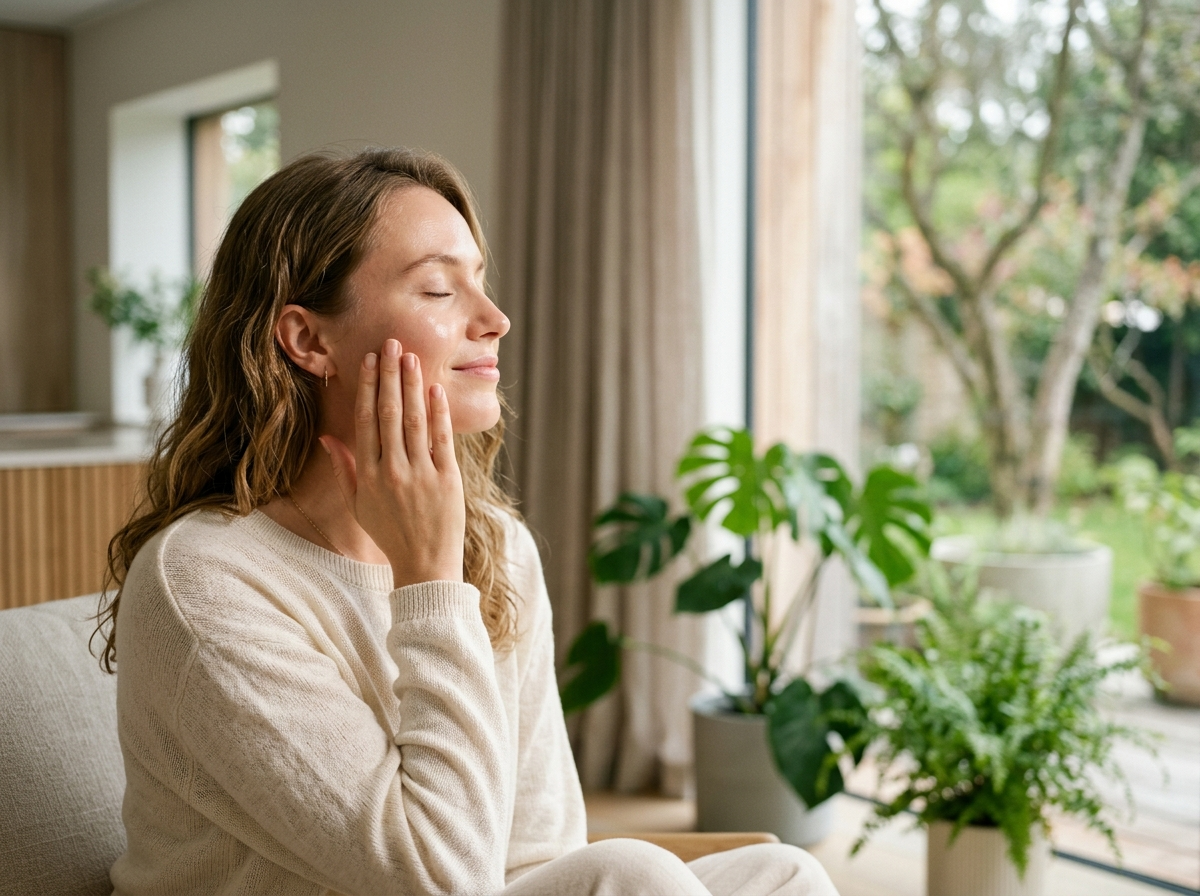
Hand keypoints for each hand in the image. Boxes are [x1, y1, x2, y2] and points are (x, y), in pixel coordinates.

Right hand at [322, 338, 464, 587]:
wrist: (425, 564)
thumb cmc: (390, 533)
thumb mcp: (359, 504)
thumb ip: (344, 468)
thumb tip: (326, 437)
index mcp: (369, 475)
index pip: (365, 421)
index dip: (367, 388)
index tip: (369, 361)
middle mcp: (393, 471)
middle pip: (390, 414)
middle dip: (390, 376)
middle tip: (390, 344)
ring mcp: (422, 475)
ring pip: (415, 421)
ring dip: (413, 386)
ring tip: (411, 357)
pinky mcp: (448, 480)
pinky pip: (442, 440)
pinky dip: (439, 413)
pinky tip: (435, 389)